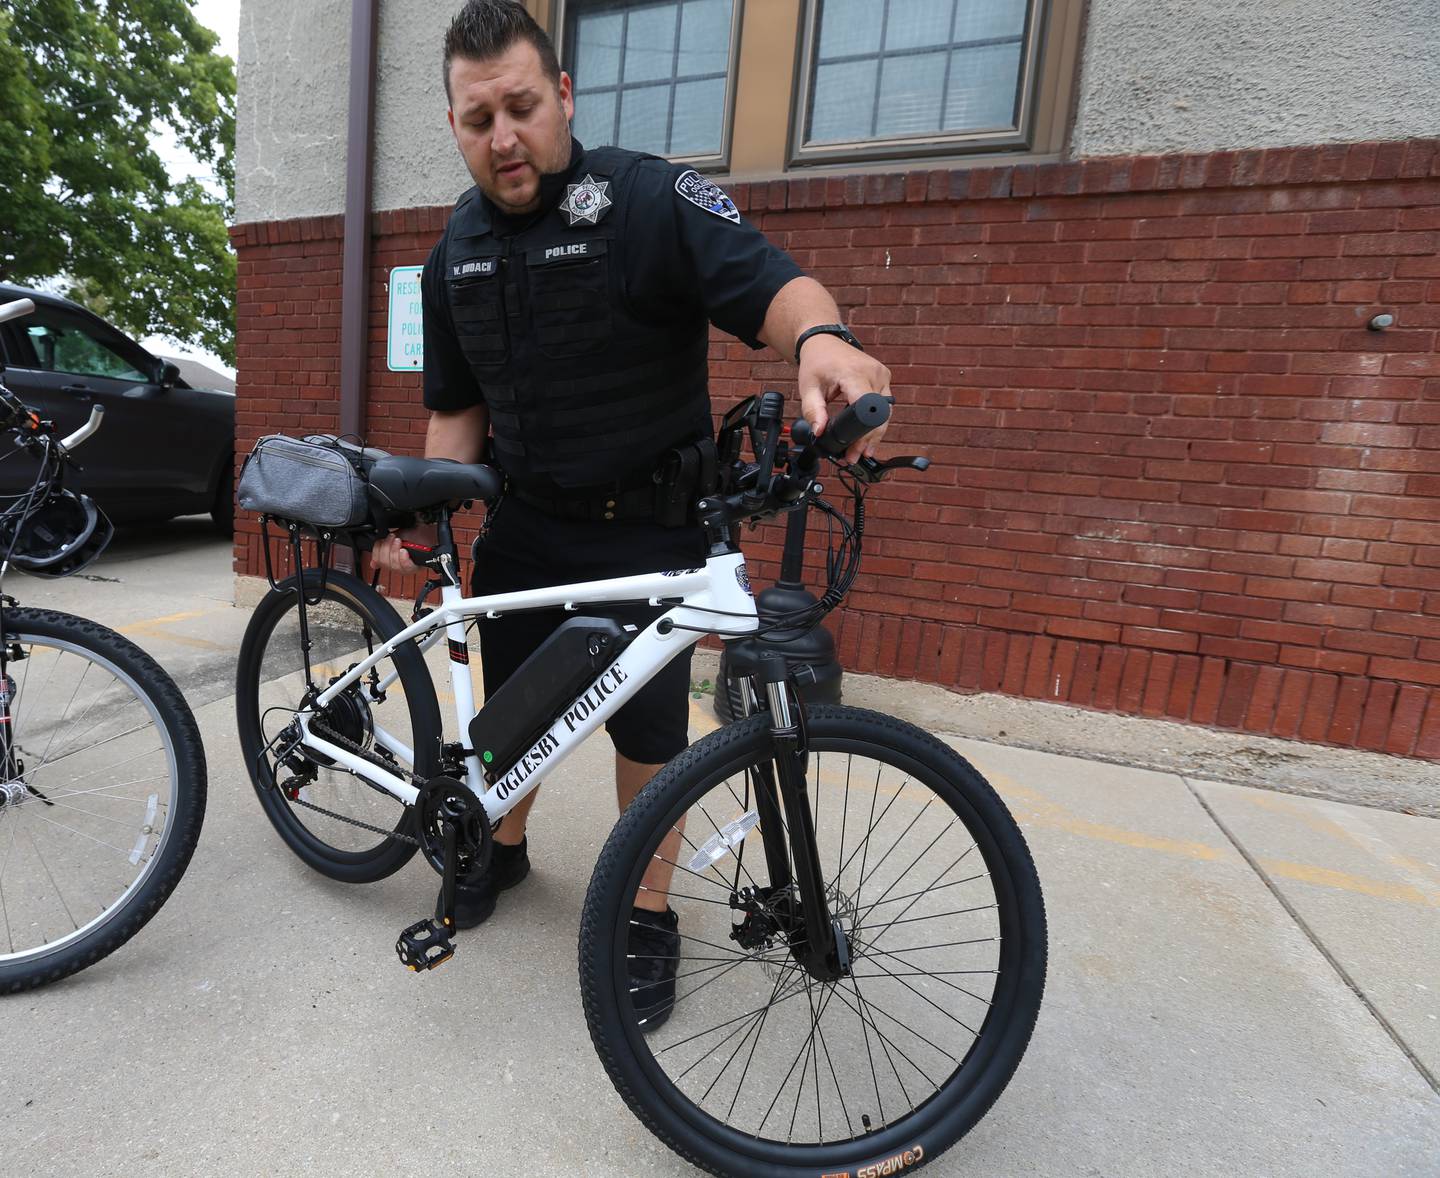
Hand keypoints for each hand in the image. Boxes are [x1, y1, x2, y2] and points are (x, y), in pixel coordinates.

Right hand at [371, 524, 437, 572]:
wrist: (428, 532)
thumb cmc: (413, 535)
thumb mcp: (394, 538)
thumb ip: (382, 548)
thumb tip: (372, 562)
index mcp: (390, 560)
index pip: (377, 560)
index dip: (376, 551)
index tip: (381, 541)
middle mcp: (398, 566)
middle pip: (385, 563)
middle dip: (386, 548)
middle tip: (392, 538)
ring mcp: (407, 568)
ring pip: (394, 565)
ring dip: (394, 551)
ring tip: (398, 541)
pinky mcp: (416, 567)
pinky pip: (406, 567)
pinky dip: (403, 558)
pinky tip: (404, 552)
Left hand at [796, 334, 892, 462]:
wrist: (825, 341)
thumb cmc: (817, 362)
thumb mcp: (808, 387)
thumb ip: (813, 411)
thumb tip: (819, 433)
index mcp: (854, 373)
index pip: (866, 407)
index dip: (863, 432)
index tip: (855, 448)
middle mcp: (873, 372)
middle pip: (879, 415)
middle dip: (868, 439)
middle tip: (854, 455)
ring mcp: (882, 374)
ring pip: (885, 412)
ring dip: (874, 432)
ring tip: (860, 449)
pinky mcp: (884, 377)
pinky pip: (884, 404)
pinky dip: (875, 419)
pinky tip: (866, 433)